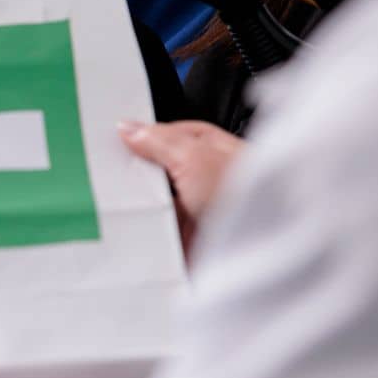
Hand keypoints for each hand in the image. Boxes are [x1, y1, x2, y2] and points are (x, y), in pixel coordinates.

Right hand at [118, 119, 243, 259]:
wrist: (269, 249)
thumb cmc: (251, 195)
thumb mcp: (196, 156)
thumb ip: (159, 141)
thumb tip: (129, 128)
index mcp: (207, 146)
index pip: (162, 137)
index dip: (136, 141)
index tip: (108, 146)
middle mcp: (202, 177)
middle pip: (156, 173)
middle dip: (135, 179)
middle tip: (111, 180)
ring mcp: (197, 211)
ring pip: (156, 207)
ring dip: (141, 210)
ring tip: (122, 211)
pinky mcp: (192, 242)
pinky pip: (160, 236)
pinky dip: (147, 237)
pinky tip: (135, 236)